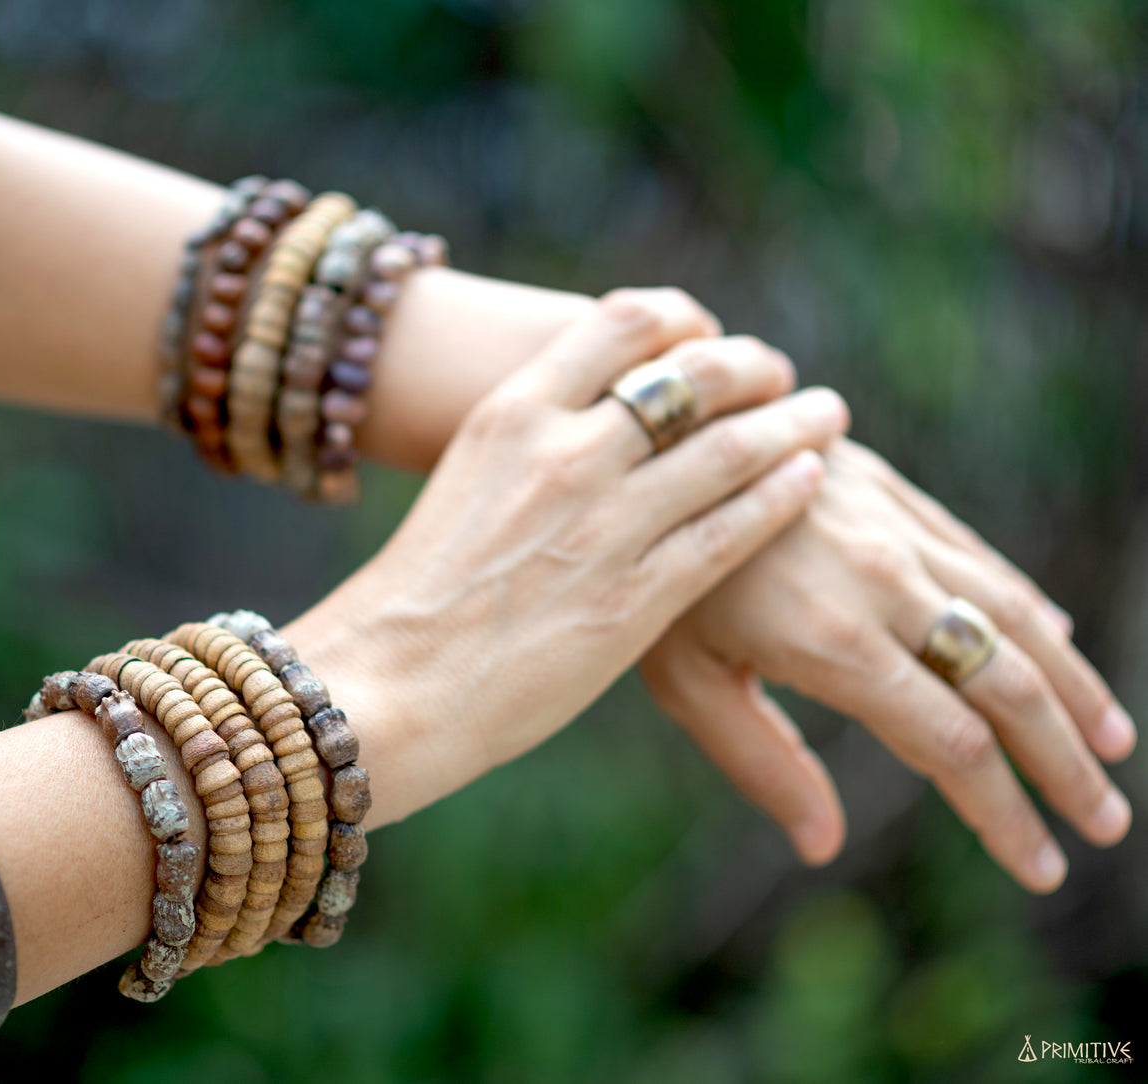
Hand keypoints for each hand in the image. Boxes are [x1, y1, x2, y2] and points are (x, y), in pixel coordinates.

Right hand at [287, 292, 849, 826]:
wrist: (383, 686)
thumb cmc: (414, 595)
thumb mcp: (464, 482)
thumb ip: (528, 446)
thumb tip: (584, 427)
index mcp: (509, 414)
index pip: (622, 322)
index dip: (684, 319)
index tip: (708, 335)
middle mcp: (562, 453)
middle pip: (694, 375)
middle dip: (753, 365)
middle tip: (782, 375)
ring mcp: (603, 524)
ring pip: (730, 447)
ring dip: (794, 425)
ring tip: (827, 416)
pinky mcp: (635, 598)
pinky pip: (733, 528)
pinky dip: (783, 496)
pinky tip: (811, 483)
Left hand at [642, 438, 1135, 891]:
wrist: (656, 437)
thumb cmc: (656, 570)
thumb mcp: (682, 677)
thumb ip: (759, 760)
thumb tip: (823, 845)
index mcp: (833, 642)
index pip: (952, 746)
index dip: (1004, 815)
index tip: (1042, 866)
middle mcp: (882, 582)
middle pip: (1007, 685)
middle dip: (1065, 762)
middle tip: (1105, 822)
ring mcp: (894, 530)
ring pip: (1016, 613)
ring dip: (1075, 684)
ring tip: (1113, 742)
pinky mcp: (891, 492)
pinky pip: (980, 557)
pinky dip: (1030, 606)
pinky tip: (1057, 639)